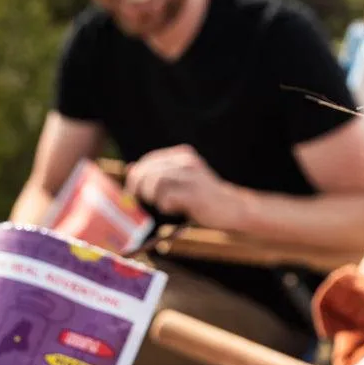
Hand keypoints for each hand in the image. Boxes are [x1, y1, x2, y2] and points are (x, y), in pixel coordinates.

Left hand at [126, 145, 244, 230]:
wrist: (233, 208)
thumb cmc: (203, 197)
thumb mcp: (181, 179)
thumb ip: (158, 173)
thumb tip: (130, 168)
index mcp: (183, 155)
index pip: (149, 160)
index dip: (137, 175)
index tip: (134, 191)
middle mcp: (187, 162)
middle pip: (149, 171)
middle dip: (140, 187)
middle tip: (143, 201)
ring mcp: (192, 177)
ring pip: (156, 183)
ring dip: (153, 197)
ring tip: (163, 205)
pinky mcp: (195, 195)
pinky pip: (167, 198)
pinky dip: (165, 206)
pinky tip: (173, 209)